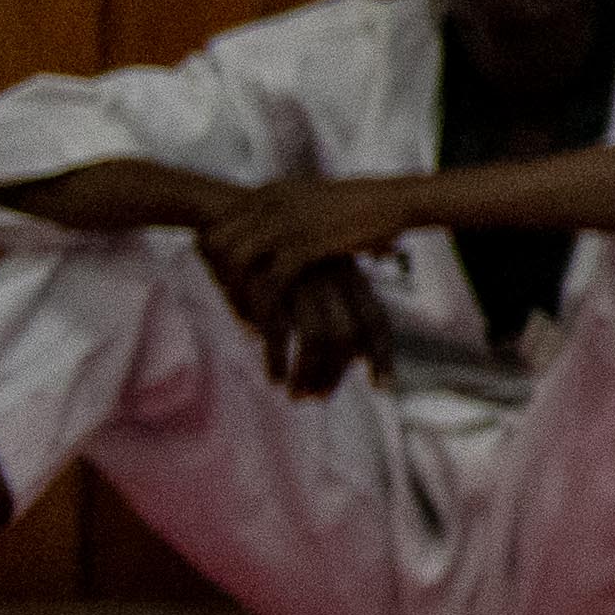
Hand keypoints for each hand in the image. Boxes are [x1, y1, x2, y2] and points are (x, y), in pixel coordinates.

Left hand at [189, 174, 419, 305]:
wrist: (396, 200)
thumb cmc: (359, 204)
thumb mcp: (308, 199)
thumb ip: (281, 211)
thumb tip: (261, 233)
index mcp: (267, 192)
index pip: (214, 226)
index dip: (211, 259)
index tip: (224, 284)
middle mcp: (269, 204)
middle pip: (214, 244)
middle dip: (217, 277)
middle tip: (233, 303)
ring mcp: (286, 224)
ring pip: (234, 263)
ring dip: (237, 295)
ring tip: (249, 317)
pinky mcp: (306, 246)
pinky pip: (268, 282)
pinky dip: (265, 307)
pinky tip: (271, 324)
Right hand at [241, 254, 393, 401]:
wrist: (231, 215)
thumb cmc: (275, 255)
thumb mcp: (313, 275)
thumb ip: (336, 310)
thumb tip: (352, 355)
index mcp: (348, 276)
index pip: (376, 320)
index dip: (381, 356)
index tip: (383, 388)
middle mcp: (331, 278)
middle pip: (348, 336)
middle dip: (337, 374)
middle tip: (320, 398)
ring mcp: (301, 280)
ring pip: (319, 338)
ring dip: (309, 373)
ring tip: (298, 396)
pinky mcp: (268, 284)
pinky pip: (279, 331)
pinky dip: (279, 360)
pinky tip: (275, 378)